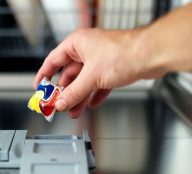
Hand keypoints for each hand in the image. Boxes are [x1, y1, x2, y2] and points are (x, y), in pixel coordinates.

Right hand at [34, 28, 159, 117]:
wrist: (151, 55)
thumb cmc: (124, 53)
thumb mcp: (92, 76)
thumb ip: (74, 92)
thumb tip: (61, 102)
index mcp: (77, 44)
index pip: (53, 60)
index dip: (44, 75)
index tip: (39, 87)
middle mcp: (87, 50)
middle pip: (69, 74)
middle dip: (64, 91)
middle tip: (58, 105)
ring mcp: (100, 60)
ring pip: (84, 81)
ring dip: (78, 96)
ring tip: (73, 111)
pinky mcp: (111, 69)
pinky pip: (97, 84)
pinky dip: (94, 94)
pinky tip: (91, 103)